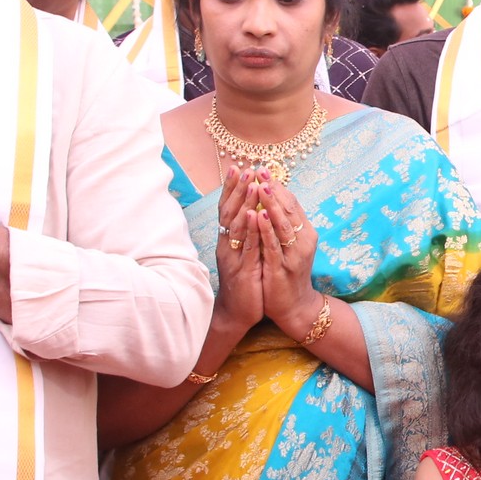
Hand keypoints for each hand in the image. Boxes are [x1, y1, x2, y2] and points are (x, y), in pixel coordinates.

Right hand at [211, 163, 263, 330]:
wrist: (236, 312)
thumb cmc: (243, 281)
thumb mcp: (243, 254)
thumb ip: (245, 234)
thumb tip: (250, 211)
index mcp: (228, 241)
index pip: (227, 209)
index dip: (231, 188)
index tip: (237, 167)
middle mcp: (227, 245)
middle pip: (229, 212)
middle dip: (236, 189)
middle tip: (243, 168)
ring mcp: (234, 257)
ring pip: (238, 226)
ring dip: (244, 204)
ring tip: (251, 184)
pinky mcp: (243, 270)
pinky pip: (247, 247)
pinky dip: (250, 230)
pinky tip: (253, 215)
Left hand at [250, 170, 323, 340]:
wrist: (295, 306)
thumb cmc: (288, 273)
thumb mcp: (290, 245)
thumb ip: (285, 224)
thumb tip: (273, 198)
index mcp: (305, 232)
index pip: (291, 203)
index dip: (277, 185)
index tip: (262, 168)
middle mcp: (303, 240)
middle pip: (288, 209)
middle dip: (273, 189)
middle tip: (260, 169)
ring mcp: (294, 254)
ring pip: (282, 224)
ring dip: (271, 204)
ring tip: (260, 186)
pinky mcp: (282, 268)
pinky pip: (273, 245)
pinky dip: (266, 229)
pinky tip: (258, 215)